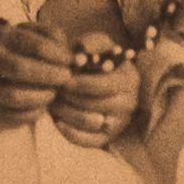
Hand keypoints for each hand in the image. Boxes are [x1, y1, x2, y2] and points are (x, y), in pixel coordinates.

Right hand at [0, 21, 72, 122]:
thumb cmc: (6, 45)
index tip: (73, 63)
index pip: (36, 45)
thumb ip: (49, 38)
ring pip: (12, 95)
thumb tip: (77, 57)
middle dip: (49, 77)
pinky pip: (7, 115)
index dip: (59, 56)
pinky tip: (41, 108)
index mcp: (3, 35)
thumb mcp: (24, 31)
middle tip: (66, 80)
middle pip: (21, 69)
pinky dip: (28, 114)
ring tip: (53, 95)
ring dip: (40, 98)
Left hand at [50, 34, 138, 148]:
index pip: (106, 86)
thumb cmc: (100, 62)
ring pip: (89, 123)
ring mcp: (119, 123)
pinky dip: (69, 132)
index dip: (82, 84)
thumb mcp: (101, 47)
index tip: (65, 81)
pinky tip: (57, 121)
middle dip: (71, 98)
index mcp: (130, 80)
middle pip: (96, 105)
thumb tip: (82, 48)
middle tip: (56, 92)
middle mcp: (129, 104)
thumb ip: (93, 42)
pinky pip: (86, 141)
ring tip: (54, 103)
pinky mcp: (107, 139)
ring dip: (67, 113)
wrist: (105, 81)